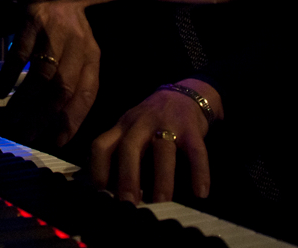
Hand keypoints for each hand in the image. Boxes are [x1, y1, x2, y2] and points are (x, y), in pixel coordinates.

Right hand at [0, 0, 110, 145]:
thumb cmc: (70, 29)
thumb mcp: (80, 53)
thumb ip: (73, 83)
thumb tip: (57, 123)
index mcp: (91, 56)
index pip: (85, 94)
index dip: (72, 120)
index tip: (56, 141)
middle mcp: (77, 45)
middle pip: (61, 89)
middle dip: (44, 116)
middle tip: (27, 135)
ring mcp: (53, 32)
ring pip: (41, 74)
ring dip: (25, 100)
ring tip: (12, 119)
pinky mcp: (31, 21)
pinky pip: (20, 54)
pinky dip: (10, 76)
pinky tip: (0, 92)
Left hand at [90, 79, 222, 203]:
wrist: (184, 94)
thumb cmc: (151, 121)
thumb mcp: (129, 129)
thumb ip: (117, 151)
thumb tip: (105, 186)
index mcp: (122, 127)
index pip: (101, 145)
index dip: (97, 168)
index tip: (100, 191)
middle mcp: (140, 124)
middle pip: (129, 147)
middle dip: (127, 176)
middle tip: (128, 202)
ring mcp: (167, 124)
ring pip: (163, 150)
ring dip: (162, 177)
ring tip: (161, 201)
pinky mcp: (192, 128)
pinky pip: (196, 151)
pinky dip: (199, 172)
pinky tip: (200, 193)